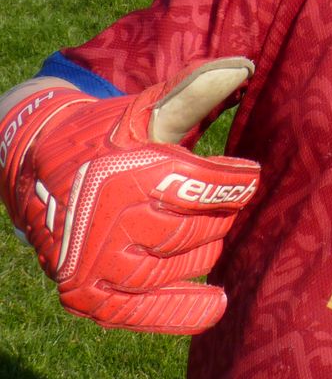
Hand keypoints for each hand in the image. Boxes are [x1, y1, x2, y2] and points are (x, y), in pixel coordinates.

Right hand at [0, 59, 260, 333]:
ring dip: (203, 251)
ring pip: (176, 267)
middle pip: (195, 229)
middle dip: (218, 214)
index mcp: (127, 173)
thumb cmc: (104, 134)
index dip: (237, 181)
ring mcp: (94, 264)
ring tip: (209, 231)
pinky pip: (140, 312)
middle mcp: (108, 223)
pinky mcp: (85, 294)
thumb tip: (244, 64)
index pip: (205, 186)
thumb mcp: (146, 109)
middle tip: (223, 202)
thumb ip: (194, 91)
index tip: (250, 175)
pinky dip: (179, 313)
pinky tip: (216, 307)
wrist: (33, 165)